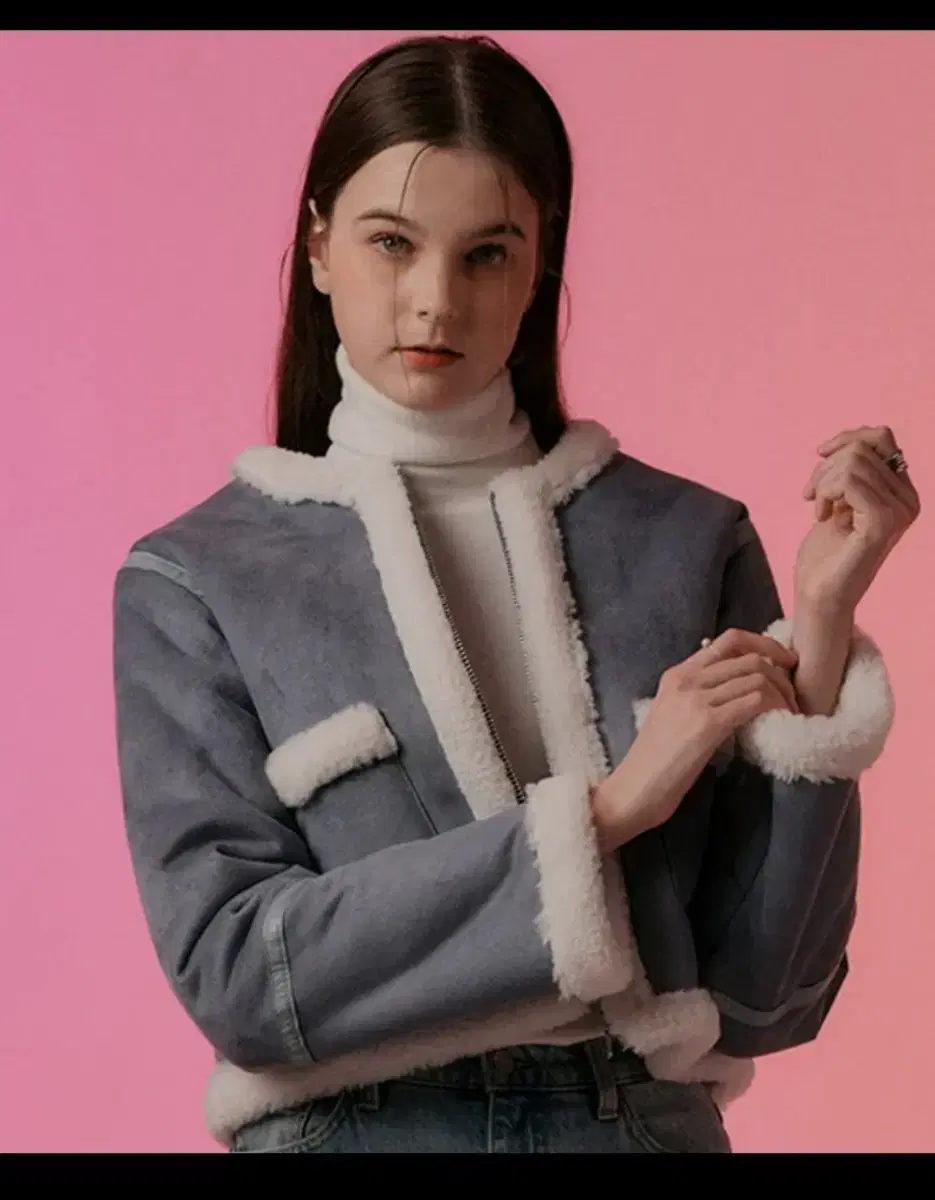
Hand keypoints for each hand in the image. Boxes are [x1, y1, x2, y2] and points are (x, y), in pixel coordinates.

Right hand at [591, 629, 798, 851]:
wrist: (634, 789)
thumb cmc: (655, 762)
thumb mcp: (672, 715)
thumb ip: (697, 697)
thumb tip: (735, 690)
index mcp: (676, 674)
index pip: (729, 640)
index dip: (764, 644)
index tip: (784, 663)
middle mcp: (686, 679)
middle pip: (748, 654)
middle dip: (782, 670)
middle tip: (796, 694)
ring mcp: (695, 700)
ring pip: (757, 675)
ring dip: (784, 693)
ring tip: (792, 713)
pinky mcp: (707, 724)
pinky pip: (755, 701)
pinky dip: (776, 707)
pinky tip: (782, 722)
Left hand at [796, 425, 920, 614]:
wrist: (820, 594)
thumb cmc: (826, 551)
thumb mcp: (840, 499)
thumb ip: (852, 471)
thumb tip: (852, 440)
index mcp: (902, 491)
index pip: (883, 437)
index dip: (848, 437)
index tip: (821, 453)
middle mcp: (908, 500)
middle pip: (862, 448)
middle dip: (825, 468)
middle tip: (813, 497)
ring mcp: (899, 512)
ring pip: (853, 461)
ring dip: (822, 482)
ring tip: (819, 508)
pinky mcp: (883, 523)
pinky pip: (849, 481)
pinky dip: (825, 492)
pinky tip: (821, 515)